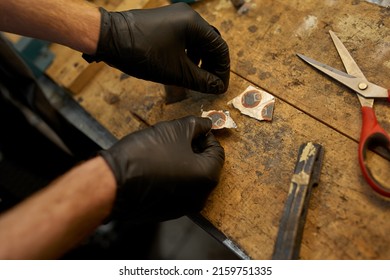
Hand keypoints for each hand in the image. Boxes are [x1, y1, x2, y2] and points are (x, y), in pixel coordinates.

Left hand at [83, 3, 229, 93]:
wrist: (109, 38)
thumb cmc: (142, 52)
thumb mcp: (176, 72)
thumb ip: (201, 80)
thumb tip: (217, 87)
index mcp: (194, 24)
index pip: (219, 47)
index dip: (222, 70)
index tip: (220, 87)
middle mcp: (187, 16)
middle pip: (210, 42)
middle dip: (213, 65)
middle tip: (211, 83)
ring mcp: (175, 17)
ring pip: (197, 41)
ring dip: (201, 60)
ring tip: (198, 78)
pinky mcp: (164, 23)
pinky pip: (184, 39)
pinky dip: (188, 54)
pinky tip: (183, 67)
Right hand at [100, 116, 224, 221]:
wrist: (114, 183)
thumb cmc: (146, 155)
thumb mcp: (175, 130)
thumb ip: (197, 125)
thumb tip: (207, 124)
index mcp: (207, 177)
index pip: (218, 152)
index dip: (206, 136)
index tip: (193, 129)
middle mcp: (200, 196)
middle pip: (205, 166)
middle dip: (194, 149)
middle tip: (178, 137)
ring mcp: (183, 207)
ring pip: (191, 178)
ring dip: (183, 162)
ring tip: (165, 149)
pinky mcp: (167, 212)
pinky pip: (177, 189)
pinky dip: (173, 176)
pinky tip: (156, 165)